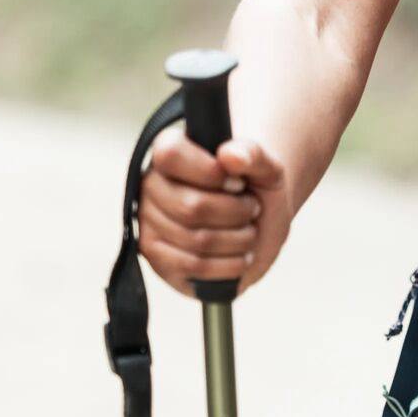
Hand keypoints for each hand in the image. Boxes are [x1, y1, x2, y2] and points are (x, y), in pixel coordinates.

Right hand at [137, 131, 291, 297]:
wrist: (257, 225)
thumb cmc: (257, 189)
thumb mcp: (268, 167)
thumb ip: (253, 154)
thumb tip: (230, 155)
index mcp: (172, 150)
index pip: (170, 155)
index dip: (210, 172)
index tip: (239, 183)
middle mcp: (152, 184)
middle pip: (191, 207)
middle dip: (235, 212)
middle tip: (253, 209)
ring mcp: (149, 222)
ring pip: (195, 239)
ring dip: (236, 239)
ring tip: (250, 231)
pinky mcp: (156, 257)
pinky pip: (191, 266)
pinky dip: (227, 264)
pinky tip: (242, 256)